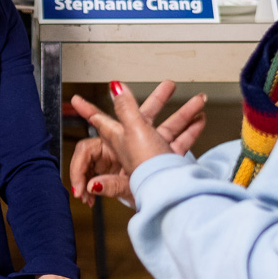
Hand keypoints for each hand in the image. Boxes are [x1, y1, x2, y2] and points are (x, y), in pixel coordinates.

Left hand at [69, 80, 205, 206]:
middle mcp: (135, 145)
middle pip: (147, 116)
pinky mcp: (168, 163)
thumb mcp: (133, 131)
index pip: (99, 120)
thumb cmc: (146, 167)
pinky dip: (191, 131)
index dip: (87, 109)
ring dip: (184, 114)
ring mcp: (153, 154)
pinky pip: (180, 143)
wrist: (168, 193)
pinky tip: (201, 120)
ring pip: (169, 128)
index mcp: (119, 138)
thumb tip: (115, 88)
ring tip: (198, 100)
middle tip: (168, 85)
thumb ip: (126, 109)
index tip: (76, 100)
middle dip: (160, 99)